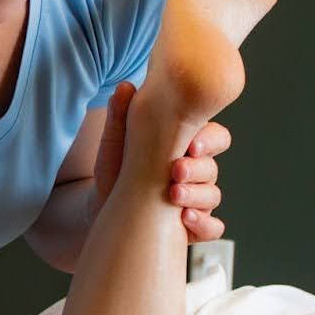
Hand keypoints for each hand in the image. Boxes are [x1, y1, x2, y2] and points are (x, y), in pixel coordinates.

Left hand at [94, 81, 231, 243]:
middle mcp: (195, 172)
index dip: (208, 139)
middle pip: (213, 167)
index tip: (190, 144)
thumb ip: (121, 116)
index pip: (213, 137)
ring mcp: (196, 200)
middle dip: (197, 169)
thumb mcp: (115, 143)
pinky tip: (185, 220)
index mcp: (185, 146)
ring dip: (196, 195)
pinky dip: (204, 225)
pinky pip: (212, 228)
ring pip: (213, 196)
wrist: (101, 209)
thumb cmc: (114, 170)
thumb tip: (126, 86)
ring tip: (172, 195)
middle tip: (176, 171)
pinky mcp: (192, 227)